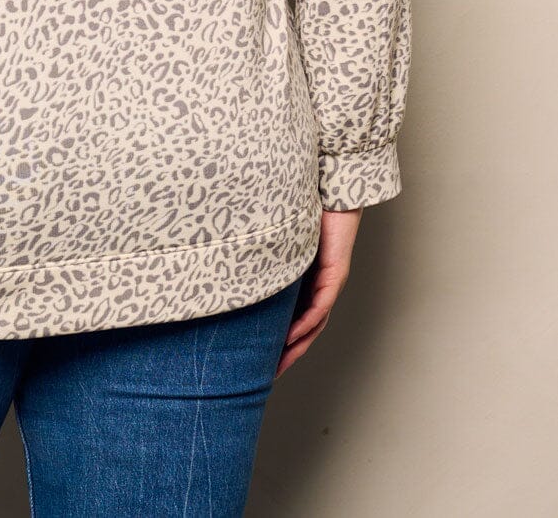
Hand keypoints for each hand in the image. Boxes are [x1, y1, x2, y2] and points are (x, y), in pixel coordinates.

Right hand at [274, 206, 361, 377]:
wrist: (331, 192)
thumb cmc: (304, 208)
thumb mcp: (278, 238)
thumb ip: (263, 252)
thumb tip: (232, 255)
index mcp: (305, 280)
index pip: (293, 317)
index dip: (280, 340)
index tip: (260, 357)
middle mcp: (319, 286)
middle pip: (306, 329)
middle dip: (288, 354)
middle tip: (269, 376)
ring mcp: (328, 282)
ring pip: (314, 324)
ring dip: (297, 347)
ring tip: (279, 365)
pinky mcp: (336, 274)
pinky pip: (320, 306)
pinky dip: (306, 323)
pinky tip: (292, 336)